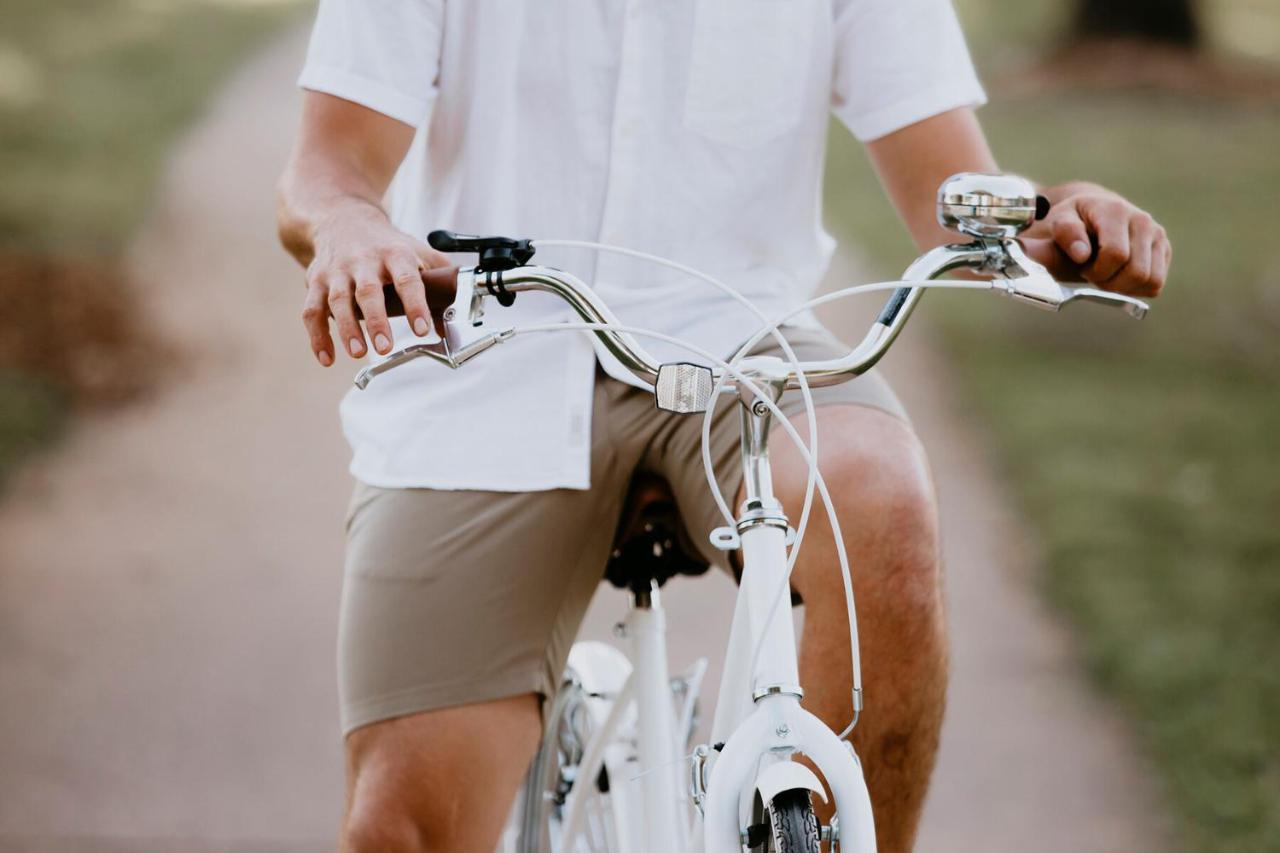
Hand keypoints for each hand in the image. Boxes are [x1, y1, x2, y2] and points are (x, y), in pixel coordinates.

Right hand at [303, 205, 450, 365]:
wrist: (342, 218)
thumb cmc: (385, 244)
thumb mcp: (417, 252)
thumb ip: (439, 283)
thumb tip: (451, 321)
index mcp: (394, 254)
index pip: (408, 280)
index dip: (416, 305)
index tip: (422, 329)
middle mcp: (363, 261)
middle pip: (368, 291)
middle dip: (376, 320)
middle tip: (385, 346)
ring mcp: (337, 271)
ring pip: (338, 301)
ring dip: (346, 329)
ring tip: (357, 352)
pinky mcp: (316, 281)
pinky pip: (312, 310)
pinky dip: (317, 335)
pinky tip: (327, 357)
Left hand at [1022, 182, 1170, 296]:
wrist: (1092, 212)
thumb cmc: (1073, 222)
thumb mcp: (1059, 222)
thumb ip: (1065, 235)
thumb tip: (1081, 254)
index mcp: (1116, 211)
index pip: (1116, 255)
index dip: (1096, 271)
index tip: (1082, 266)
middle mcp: (1142, 221)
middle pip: (1136, 272)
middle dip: (1109, 282)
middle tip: (1093, 273)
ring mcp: (1157, 235)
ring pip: (1151, 281)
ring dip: (1123, 288)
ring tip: (1106, 274)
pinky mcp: (1164, 250)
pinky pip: (1155, 284)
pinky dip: (1135, 289)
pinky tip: (1118, 277)